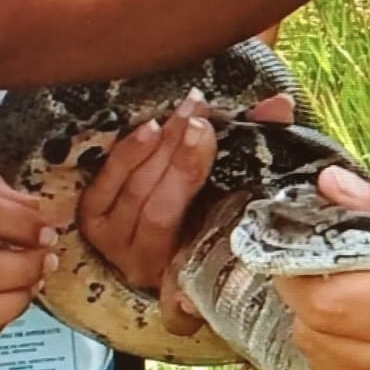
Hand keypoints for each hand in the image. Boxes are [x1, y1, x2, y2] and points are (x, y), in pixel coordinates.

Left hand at [78, 90, 295, 334]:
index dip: (207, 193)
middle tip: (200, 122)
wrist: (150, 234)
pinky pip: (106, 186)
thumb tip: (279, 104)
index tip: (217, 149)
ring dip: (160, 148)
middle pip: (162, 208)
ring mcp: (114, 243)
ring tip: (183, 115)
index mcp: (189, 265)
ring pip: (136, 193)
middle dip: (182, 160)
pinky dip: (128, 155)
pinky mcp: (91, 220)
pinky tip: (148, 128)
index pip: (198, 232)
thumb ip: (257, 151)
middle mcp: (147, 263)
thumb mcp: (232, 191)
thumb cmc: (203, 208)